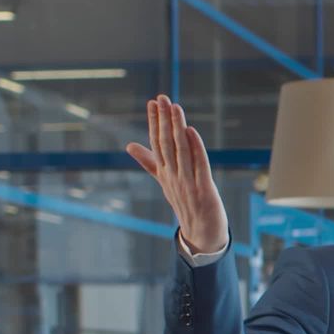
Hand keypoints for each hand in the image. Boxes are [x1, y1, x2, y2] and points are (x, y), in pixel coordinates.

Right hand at [127, 95, 228, 255]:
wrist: (201, 235)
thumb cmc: (185, 204)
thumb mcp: (164, 181)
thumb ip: (149, 162)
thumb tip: (129, 145)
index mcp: (164, 172)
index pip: (156, 143)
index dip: (154, 122)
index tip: (152, 102)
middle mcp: (174, 176)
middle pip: (166, 144)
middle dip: (164, 120)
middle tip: (162, 98)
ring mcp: (188, 183)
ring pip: (181, 151)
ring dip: (177, 128)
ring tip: (175, 108)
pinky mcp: (204, 190)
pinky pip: (200, 166)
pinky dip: (196, 148)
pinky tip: (192, 132)